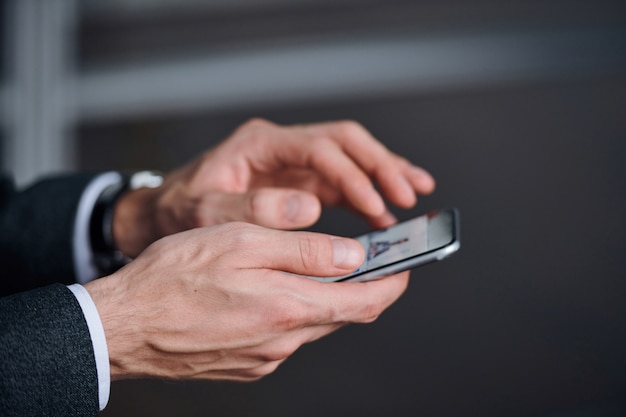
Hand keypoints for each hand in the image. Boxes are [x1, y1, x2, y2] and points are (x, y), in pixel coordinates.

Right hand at [85, 222, 408, 380]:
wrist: (123, 325)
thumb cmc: (173, 277)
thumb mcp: (241, 242)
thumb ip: (304, 251)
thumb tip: (354, 257)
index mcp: (287, 307)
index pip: (365, 302)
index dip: (393, 283)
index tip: (406, 265)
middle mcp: (283, 341)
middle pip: (341, 314)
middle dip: (358, 287)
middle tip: (362, 258)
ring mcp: (265, 357)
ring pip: (312, 323)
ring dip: (321, 297)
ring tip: (309, 267)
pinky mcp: (248, 364)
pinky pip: (285, 335)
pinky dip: (291, 311)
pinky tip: (268, 290)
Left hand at [113, 119, 434, 256]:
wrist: (164, 213)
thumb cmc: (181, 209)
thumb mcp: (206, 211)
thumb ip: (253, 209)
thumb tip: (308, 209)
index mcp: (261, 144)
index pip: (321, 149)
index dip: (353, 176)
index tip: (376, 205)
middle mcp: (282, 147)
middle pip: (345, 141)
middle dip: (381, 165)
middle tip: (408, 193)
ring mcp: (292, 164)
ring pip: (350, 157)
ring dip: (383, 173)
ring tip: (414, 194)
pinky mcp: (298, 183)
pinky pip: (341, 182)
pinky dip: (366, 194)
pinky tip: (385, 212)